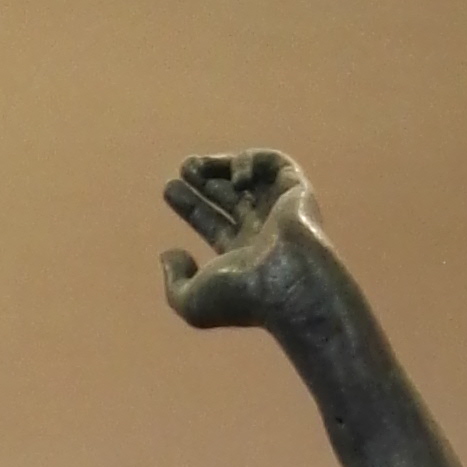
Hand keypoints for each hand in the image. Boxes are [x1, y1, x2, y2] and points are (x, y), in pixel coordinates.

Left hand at [160, 150, 322, 331]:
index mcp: (241, 258)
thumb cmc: (242, 298)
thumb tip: (169, 254)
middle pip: (230, 199)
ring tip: (195, 164)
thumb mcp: (193, 303)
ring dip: (222, 165)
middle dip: (205, 180)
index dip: (191, 206)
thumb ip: (174, 283)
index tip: (169, 188)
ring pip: (252, 179)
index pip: (214, 225)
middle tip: (184, 167)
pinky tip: (237, 179)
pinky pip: (275, 165)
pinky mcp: (298, 194)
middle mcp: (262, 235)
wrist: (287, 287)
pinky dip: (251, 162)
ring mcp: (280, 214)